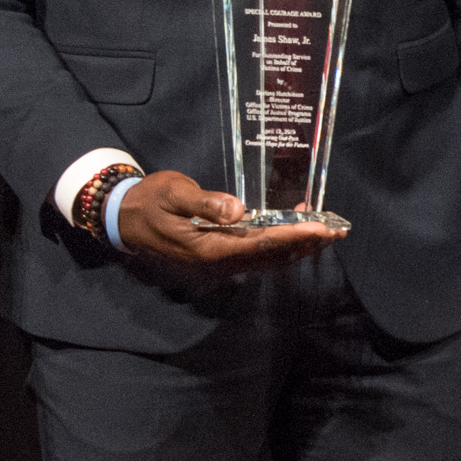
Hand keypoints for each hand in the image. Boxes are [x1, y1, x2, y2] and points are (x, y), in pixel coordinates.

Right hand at [110, 167, 343, 272]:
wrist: (123, 219)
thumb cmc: (148, 202)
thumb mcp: (172, 194)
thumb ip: (204, 202)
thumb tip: (238, 210)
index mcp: (207, 250)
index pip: (259, 244)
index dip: (292, 237)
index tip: (319, 229)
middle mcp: (217, 264)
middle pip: (270, 257)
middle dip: (305, 244)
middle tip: (338, 230)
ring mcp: (218, 266)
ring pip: (266, 261)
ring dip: (297, 247)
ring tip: (326, 232)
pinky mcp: (218, 260)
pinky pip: (256, 257)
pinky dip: (280, 246)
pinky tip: (296, 234)